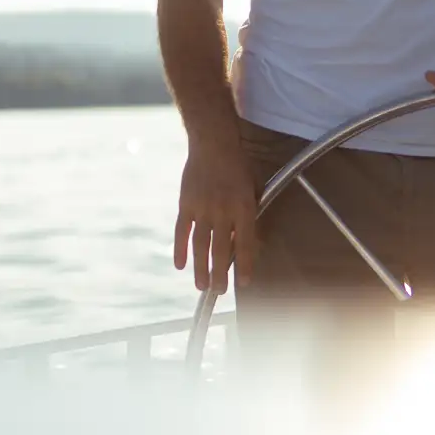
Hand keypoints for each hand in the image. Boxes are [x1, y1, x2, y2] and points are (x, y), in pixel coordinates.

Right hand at [173, 135, 258, 293]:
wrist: (213, 143)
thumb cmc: (239, 166)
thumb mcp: (254, 188)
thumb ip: (252, 214)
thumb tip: (251, 242)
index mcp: (244, 208)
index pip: (245, 244)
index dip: (245, 265)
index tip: (244, 283)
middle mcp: (223, 211)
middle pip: (221, 250)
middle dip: (220, 274)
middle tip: (220, 291)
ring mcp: (203, 208)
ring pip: (201, 245)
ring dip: (201, 267)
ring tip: (202, 286)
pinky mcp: (186, 204)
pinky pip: (182, 231)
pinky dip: (180, 249)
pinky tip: (180, 265)